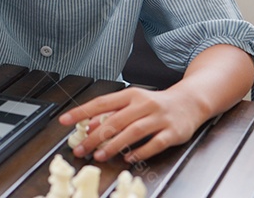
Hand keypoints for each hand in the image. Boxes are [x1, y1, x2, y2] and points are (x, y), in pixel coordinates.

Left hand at [57, 86, 207, 162]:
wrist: (189, 102)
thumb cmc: (155, 104)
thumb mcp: (132, 102)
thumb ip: (112, 112)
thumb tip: (89, 125)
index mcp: (130, 95)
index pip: (101, 102)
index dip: (82, 112)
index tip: (64, 120)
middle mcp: (144, 104)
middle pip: (115, 121)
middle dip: (95, 136)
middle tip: (81, 149)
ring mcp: (159, 118)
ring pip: (133, 132)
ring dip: (114, 145)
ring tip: (100, 156)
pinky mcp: (172, 132)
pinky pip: (155, 143)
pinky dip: (140, 152)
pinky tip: (129, 158)